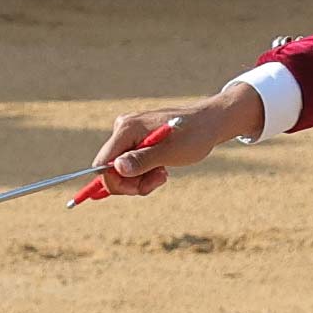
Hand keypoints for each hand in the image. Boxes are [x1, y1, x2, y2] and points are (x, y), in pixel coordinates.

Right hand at [79, 79, 264, 200]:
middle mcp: (122, 129)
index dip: (116, 182)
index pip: (103, 163)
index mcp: (126, 128)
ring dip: (141, 179)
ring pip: (122, 170)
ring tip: (163, 173)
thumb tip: (117, 168)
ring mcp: (129, 135)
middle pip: (111, 168)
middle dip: (131, 182)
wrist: (209, 123)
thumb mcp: (170, 152)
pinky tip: (162, 169)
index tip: (137, 189)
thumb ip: (143, 160)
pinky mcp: (136, 140)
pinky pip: (131, 164)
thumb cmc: (194, 136)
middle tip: (158, 180)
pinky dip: (145, 172)